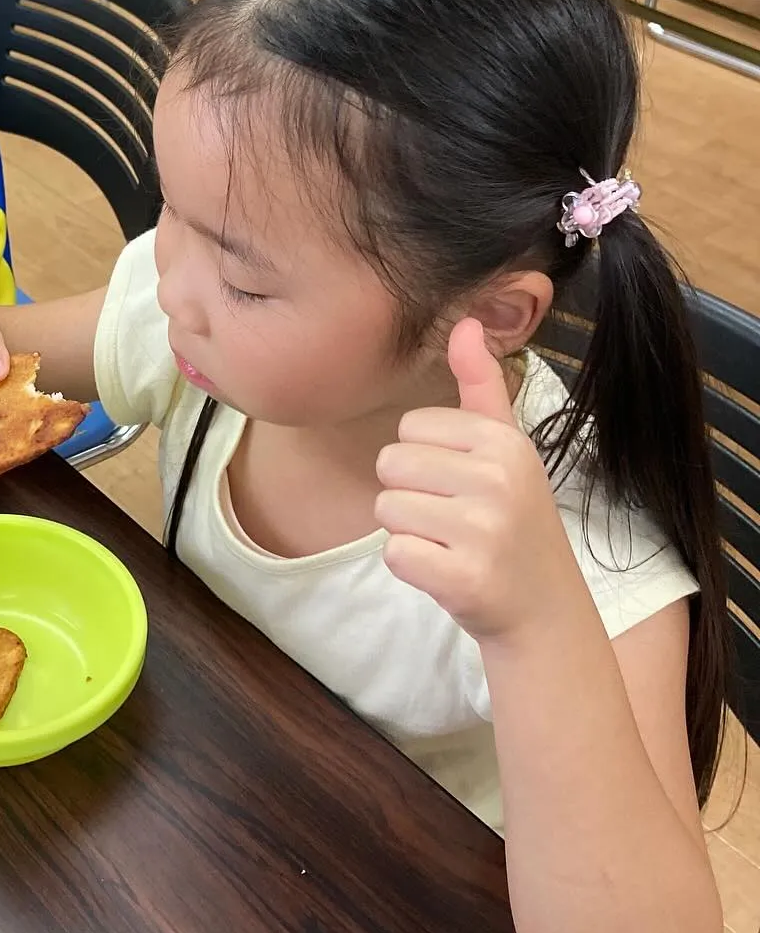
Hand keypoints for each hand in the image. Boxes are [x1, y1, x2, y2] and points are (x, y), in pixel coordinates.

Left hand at [374, 319, 583, 642]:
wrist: (545, 611)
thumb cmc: (512, 523)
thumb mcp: (506, 448)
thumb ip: (481, 386)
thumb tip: (465, 321)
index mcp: (505, 442)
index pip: (409, 427)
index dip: (424, 460)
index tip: (463, 486)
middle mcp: (498, 479)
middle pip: (390, 465)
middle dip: (411, 496)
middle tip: (455, 521)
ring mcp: (483, 530)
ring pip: (386, 509)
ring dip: (409, 532)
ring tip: (452, 544)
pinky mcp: (464, 576)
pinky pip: (394, 552)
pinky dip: (412, 567)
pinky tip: (448, 572)